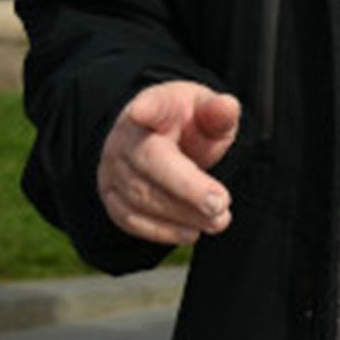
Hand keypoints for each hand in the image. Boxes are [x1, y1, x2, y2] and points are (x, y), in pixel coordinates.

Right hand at [97, 80, 242, 245]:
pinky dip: (162, 231)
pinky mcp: (112, 198)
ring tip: (217, 221)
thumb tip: (227, 106)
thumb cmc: (190, 124)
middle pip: (149, 163)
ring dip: (181, 214)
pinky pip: (130, 219)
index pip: (148, 105)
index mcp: (152, 107)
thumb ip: (219, 112)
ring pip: (140, 197)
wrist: (163, 141)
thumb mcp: (208, 110)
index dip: (145, 109)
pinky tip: (191, 233)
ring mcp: (112, 170)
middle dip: (186, 188)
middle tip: (220, 204)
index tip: (142, 112)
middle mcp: (124, 139)